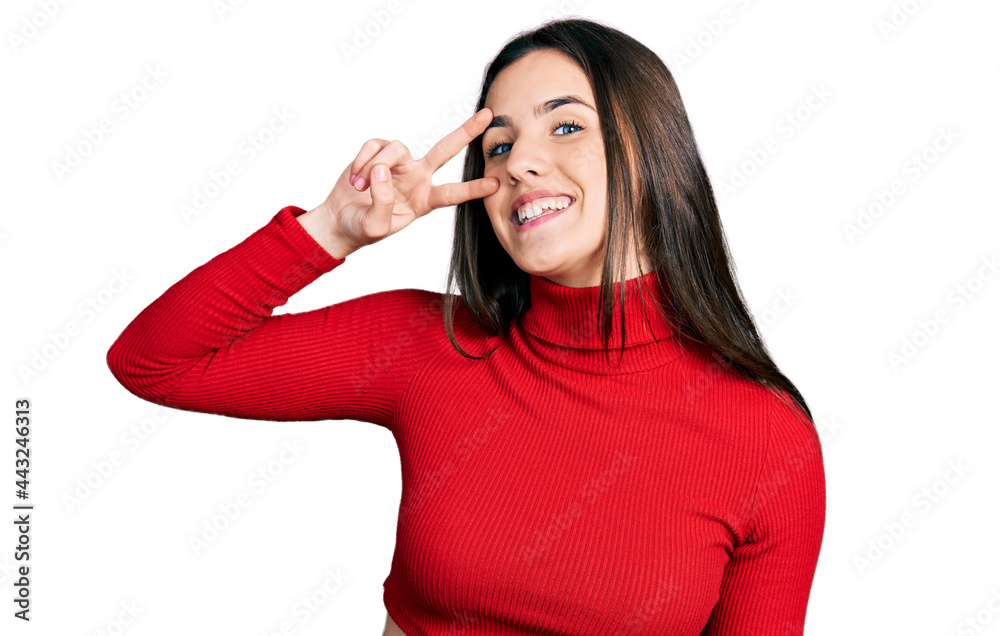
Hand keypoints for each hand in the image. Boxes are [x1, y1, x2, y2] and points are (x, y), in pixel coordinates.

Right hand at [311, 108, 499, 257]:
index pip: (452, 194)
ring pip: (397, 148)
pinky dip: (362, 160)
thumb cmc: (362, 228)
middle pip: (445, 150)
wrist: (339, 220)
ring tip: (360, 186)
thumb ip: (383, 201)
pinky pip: (375, 146)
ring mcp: (399, 163)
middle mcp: (417, 177)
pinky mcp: (379, 151)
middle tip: (488, 115)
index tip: (495, 184)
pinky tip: (355, 178)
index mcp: (424, 200)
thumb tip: (383, 170)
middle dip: (466, 132)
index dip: (473, 190)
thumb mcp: (375, 226)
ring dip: (374, 166)